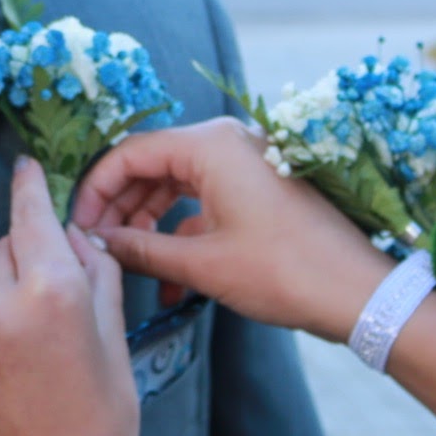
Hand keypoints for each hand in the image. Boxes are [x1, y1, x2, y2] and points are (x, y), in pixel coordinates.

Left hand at [0, 157, 138, 435]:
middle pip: (2, 244)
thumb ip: (93, 269)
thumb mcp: (113, 333)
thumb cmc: (99, 418)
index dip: (28, 188)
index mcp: (51, 292)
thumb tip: (71, 232)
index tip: (24, 169)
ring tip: (17, 329)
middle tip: (47, 299)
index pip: (30, 215)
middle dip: (24, 259)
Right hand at [72, 117, 395, 342]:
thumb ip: (141, 249)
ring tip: (126, 267)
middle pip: (151, 166)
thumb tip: (96, 244)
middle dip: (120, 209)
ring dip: (148, 226)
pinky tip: (169, 282)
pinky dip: (181, 235)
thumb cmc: (284, 270)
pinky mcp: (257, 190)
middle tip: (95, 249)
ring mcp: (244, 165)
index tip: (77, 227)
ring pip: (175, 186)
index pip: (130, 153)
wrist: (359, 293)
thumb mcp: (203, 264)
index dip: (96, 190)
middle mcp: (226, 143)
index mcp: (211, 144)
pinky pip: (204, 202)